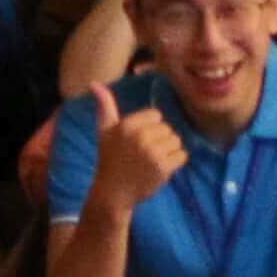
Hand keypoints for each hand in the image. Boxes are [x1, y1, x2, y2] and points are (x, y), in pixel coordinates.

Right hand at [89, 83, 189, 197]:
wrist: (113, 192)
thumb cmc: (110, 159)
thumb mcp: (104, 130)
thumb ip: (104, 106)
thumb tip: (94, 83)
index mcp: (127, 125)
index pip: (156, 115)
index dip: (151, 127)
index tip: (139, 140)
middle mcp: (140, 136)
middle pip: (168, 128)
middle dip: (160, 140)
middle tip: (145, 153)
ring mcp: (153, 152)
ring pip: (176, 141)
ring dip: (169, 151)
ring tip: (153, 160)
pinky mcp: (163, 167)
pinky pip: (182, 155)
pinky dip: (176, 162)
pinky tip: (161, 168)